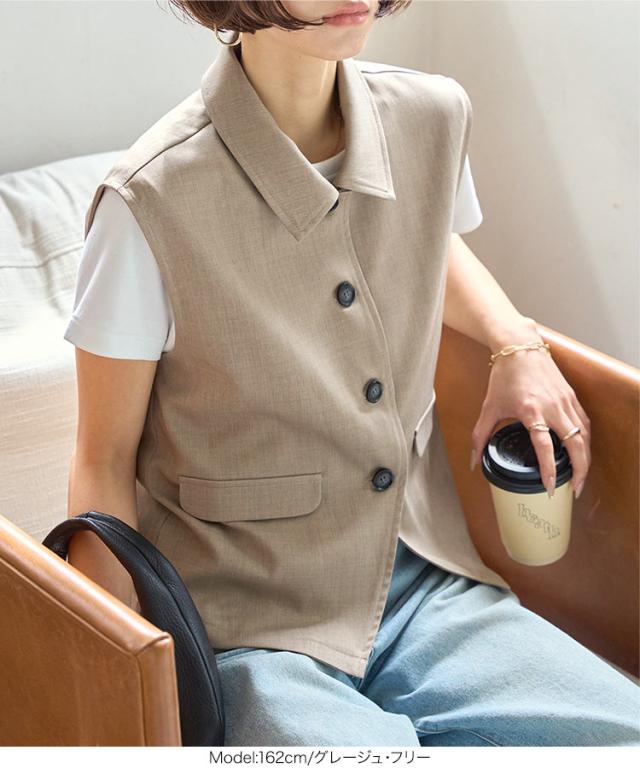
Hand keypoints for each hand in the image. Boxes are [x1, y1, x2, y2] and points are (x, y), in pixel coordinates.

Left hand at [469, 342, 590, 498]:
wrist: (519, 346)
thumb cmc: (504, 376)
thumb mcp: (488, 408)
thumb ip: (480, 437)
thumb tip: (473, 462)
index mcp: (531, 410)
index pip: (545, 446)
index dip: (549, 469)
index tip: (550, 487)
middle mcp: (553, 406)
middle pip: (575, 444)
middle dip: (578, 470)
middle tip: (572, 490)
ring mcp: (565, 401)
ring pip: (584, 436)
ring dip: (585, 458)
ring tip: (578, 477)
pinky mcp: (572, 397)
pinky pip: (584, 423)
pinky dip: (585, 441)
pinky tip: (580, 452)